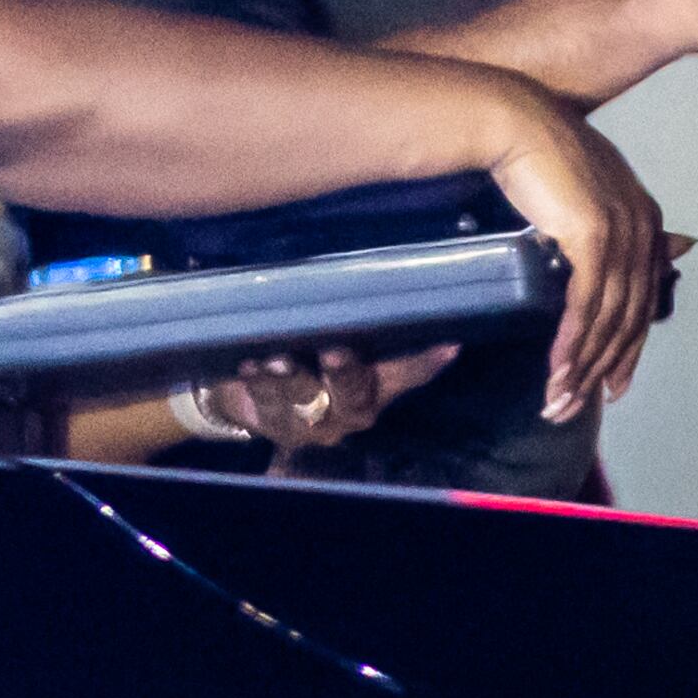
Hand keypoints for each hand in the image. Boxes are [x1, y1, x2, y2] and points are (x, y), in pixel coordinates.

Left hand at [213, 344, 461, 452]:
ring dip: (291, 378)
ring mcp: (312, 424)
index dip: (425, 362)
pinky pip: (266, 405)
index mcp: (374, 387)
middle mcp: (349, 410)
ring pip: (304, 400)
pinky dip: (257, 384)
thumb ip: (353, 321)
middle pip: (352, 393)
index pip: (405, 373)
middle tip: (335, 353)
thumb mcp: (337, 343)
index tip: (448, 345)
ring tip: (278, 359)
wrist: (257, 402)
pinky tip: (249, 366)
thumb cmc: (309, 359)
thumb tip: (371, 271)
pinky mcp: (274, 427)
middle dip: (344, 373)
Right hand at [474, 80, 669, 421]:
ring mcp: (622, 233)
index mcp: (645, 220)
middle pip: (630, 318)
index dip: (628, 350)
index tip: (613, 387)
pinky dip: (572, 343)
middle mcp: (643, 229)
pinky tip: (558, 370)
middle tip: (574, 407)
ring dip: (582, 367)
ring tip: (557, 401)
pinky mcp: (594, 236)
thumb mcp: (580, 197)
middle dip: (603, 370)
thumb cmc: (539, 156)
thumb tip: (594, 268)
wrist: (515, 122)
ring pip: (608, 319)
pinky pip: (585, 305)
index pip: (643, 300)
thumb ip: (597, 232)